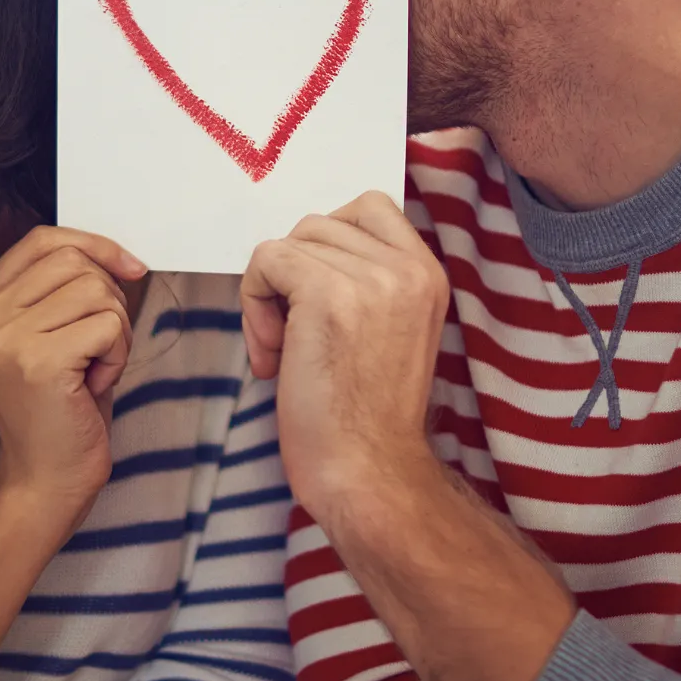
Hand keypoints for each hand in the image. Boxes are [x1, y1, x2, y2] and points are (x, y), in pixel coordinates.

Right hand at [0, 226, 146, 527]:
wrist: (44, 481)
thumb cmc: (59, 409)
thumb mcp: (51, 335)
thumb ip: (62, 290)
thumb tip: (117, 255)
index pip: (42, 239)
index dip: (94, 245)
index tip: (130, 269)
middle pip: (75, 261)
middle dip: (108, 299)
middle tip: (96, 348)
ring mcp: (5, 337)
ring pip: (97, 290)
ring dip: (114, 331)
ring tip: (90, 370)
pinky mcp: (37, 361)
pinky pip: (109, 325)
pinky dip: (118, 355)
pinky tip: (92, 385)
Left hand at [241, 192, 448, 522]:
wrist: (367, 473)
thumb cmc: (363, 418)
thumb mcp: (387, 331)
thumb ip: (366, 282)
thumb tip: (302, 248)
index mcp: (427, 273)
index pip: (368, 208)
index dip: (326, 247)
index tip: (316, 302)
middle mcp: (407, 267)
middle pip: (318, 224)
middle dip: (291, 275)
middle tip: (292, 336)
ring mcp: (370, 277)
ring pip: (287, 243)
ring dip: (268, 295)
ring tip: (284, 351)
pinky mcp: (328, 292)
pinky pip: (264, 261)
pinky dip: (253, 306)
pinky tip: (272, 356)